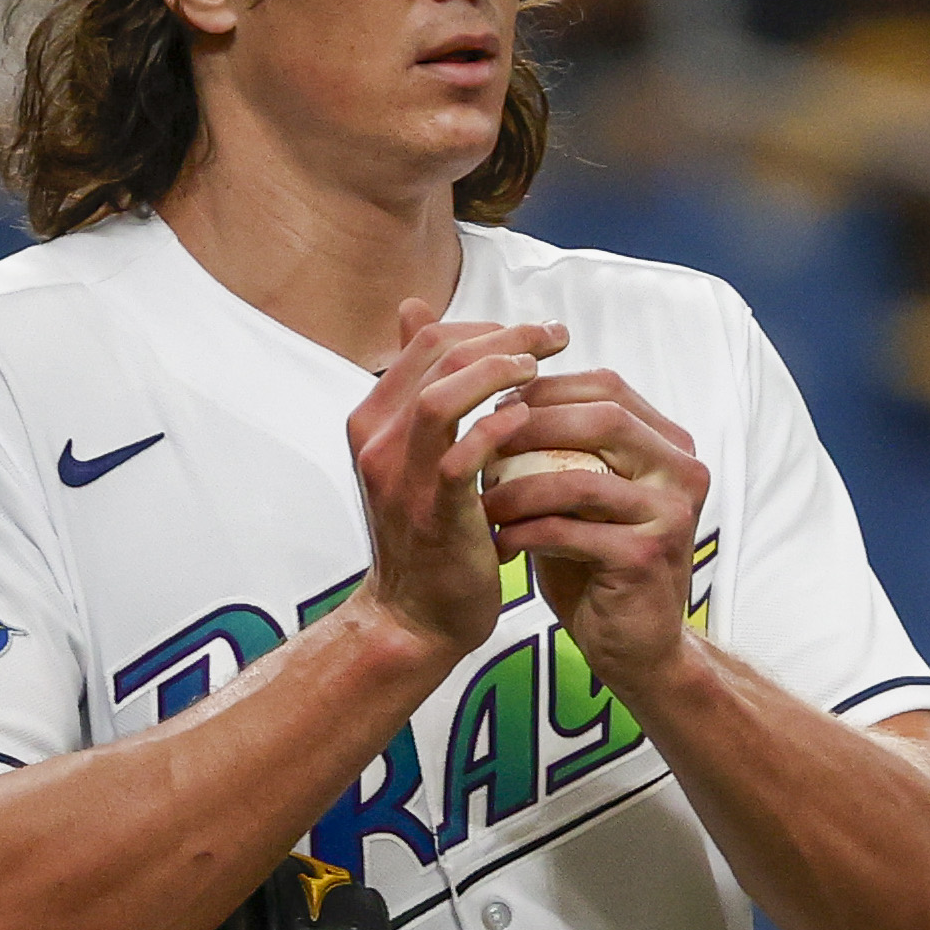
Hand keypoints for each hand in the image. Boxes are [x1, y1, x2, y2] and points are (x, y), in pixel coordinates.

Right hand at [345, 303, 565, 661]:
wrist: (414, 616)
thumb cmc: (429, 534)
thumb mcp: (418, 457)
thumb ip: (423, 391)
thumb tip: (417, 313)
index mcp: (374, 419)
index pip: (427, 341)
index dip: (486, 326)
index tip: (533, 334)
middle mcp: (377, 440)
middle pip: (436, 355)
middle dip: (504, 336)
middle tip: (555, 336)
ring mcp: (399, 476)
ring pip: (440, 398)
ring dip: (498, 373)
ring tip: (541, 369)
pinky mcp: (431, 512)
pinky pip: (459, 457)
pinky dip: (496, 430)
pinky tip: (528, 419)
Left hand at [471, 370, 713, 701]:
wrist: (635, 646)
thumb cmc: (597, 566)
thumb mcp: (580, 495)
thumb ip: (558, 447)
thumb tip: (495, 395)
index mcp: (670, 445)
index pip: (606, 388)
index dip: (544, 389)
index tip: (492, 410)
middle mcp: (683, 470)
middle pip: (602, 417)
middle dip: (529, 427)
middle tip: (478, 444)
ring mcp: (671, 512)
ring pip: (580, 477)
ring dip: (518, 488)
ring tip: (481, 502)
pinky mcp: (648, 555)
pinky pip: (571, 531)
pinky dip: (526, 533)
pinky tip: (499, 543)